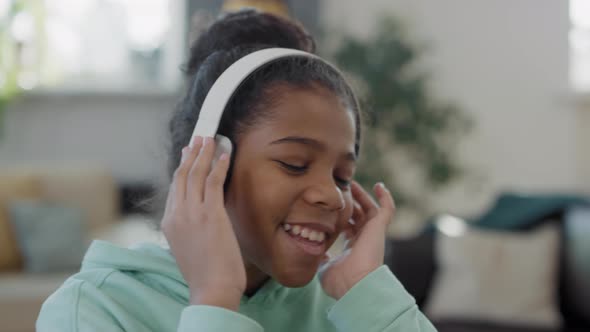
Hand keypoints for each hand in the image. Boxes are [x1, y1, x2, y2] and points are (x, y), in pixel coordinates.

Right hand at [161, 136, 245, 310]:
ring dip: (204, 154)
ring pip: (195, 174)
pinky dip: (219, 166)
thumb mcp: (188, 247)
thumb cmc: (205, 273)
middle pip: (182, 176)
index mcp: (169, 223)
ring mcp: (192, 213)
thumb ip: (189, 228)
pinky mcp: (210, 214)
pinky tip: (225, 155)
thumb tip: (199, 217)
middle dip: (191, 154)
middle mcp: (177, 214)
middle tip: (198, 139)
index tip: (188, 155)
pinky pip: (213, 182)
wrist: (211, 288)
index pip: (175, 189)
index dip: (182, 168)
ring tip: (211, 140)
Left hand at [318, 181, 394, 299]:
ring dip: (362, 196)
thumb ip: (320, 256)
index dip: (341, 217)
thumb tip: (314, 249)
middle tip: (341, 190)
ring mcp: (372, 234)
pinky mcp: (379, 228)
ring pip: (370, 210)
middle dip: (351, 203)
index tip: (331, 208)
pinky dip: (385, 197)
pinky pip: (387, 210)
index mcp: (351, 248)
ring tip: (352, 183)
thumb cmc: (340, 281)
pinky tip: (379, 186)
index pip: (348, 228)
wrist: (355, 284)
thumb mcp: (324, 266)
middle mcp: (363, 240)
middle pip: (359, 216)